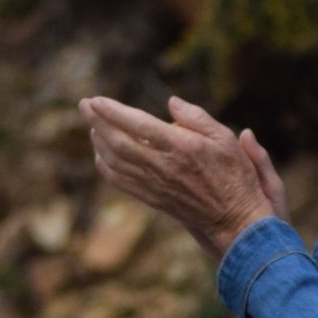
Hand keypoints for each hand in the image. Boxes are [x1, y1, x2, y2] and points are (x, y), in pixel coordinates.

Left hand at [78, 94, 283, 261]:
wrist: (233, 217)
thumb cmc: (233, 173)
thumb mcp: (224, 138)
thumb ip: (196, 117)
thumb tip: (170, 102)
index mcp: (181, 146)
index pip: (138, 125)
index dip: (113, 111)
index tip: (96, 100)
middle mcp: (163, 165)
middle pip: (118, 141)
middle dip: (97, 121)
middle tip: (83, 104)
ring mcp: (154, 184)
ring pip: (115, 161)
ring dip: (98, 141)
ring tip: (91, 125)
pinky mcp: (151, 198)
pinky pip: (119, 181)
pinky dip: (104, 166)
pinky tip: (101, 154)